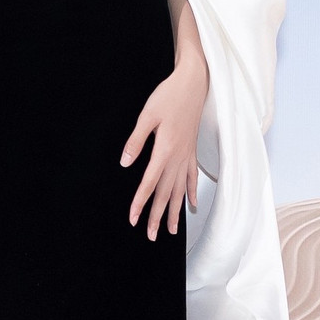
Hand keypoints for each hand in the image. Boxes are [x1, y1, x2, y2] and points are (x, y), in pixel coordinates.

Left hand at [120, 52, 206, 239]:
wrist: (194, 83)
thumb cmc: (169, 96)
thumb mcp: (147, 116)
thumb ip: (135, 141)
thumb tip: (125, 163)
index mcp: (165, 150)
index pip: (150, 183)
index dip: (140, 202)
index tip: (133, 219)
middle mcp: (178, 157)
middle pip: (166, 193)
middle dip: (157, 215)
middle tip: (150, 236)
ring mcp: (187, 156)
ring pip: (180, 190)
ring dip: (174, 211)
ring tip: (171, 231)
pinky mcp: (192, 151)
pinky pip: (192, 177)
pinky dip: (192, 193)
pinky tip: (192, 206)